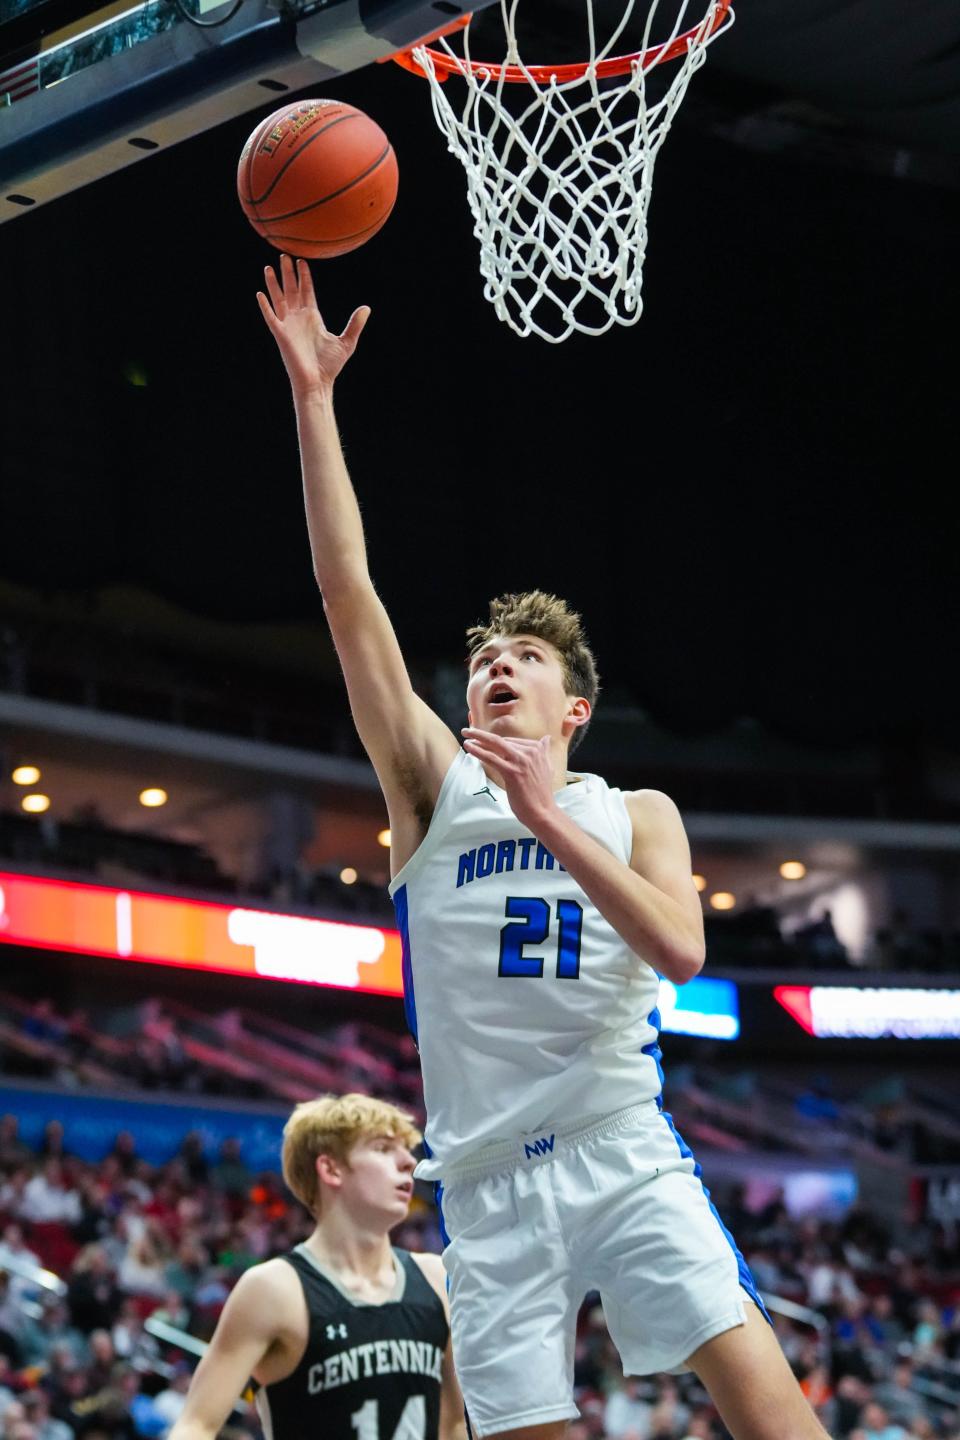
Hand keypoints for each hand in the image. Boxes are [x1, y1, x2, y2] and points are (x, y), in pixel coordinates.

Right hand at [257, 254, 369, 397]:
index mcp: (313, 318)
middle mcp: (299, 318)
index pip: (307, 291)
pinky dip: (265, 306)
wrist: (318, 382)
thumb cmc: (330, 366)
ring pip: (279, 299)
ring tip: (270, 266)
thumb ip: (355, 324)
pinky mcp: (281, 335)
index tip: (302, 261)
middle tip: (284, 255)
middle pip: (291, 290)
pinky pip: (271, 317)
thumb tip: (367, 308)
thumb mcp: (346, 342)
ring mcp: (289, 326)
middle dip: (288, 273)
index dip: (304, 276)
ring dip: (274, 284)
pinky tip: (260, 294)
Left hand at [461, 727, 558, 830]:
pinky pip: (491, 758)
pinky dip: (478, 751)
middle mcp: (531, 752)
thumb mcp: (547, 767)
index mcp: (538, 749)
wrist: (542, 811)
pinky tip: (469, 747)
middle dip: (482, 735)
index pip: (511, 740)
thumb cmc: (541, 793)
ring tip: (465, 735)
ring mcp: (521, 761)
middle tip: (468, 732)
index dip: (494, 739)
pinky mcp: (512, 772)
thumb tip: (546, 738)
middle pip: (502, 740)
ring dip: (477, 738)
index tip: (482, 737)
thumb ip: (543, 752)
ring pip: (495, 744)